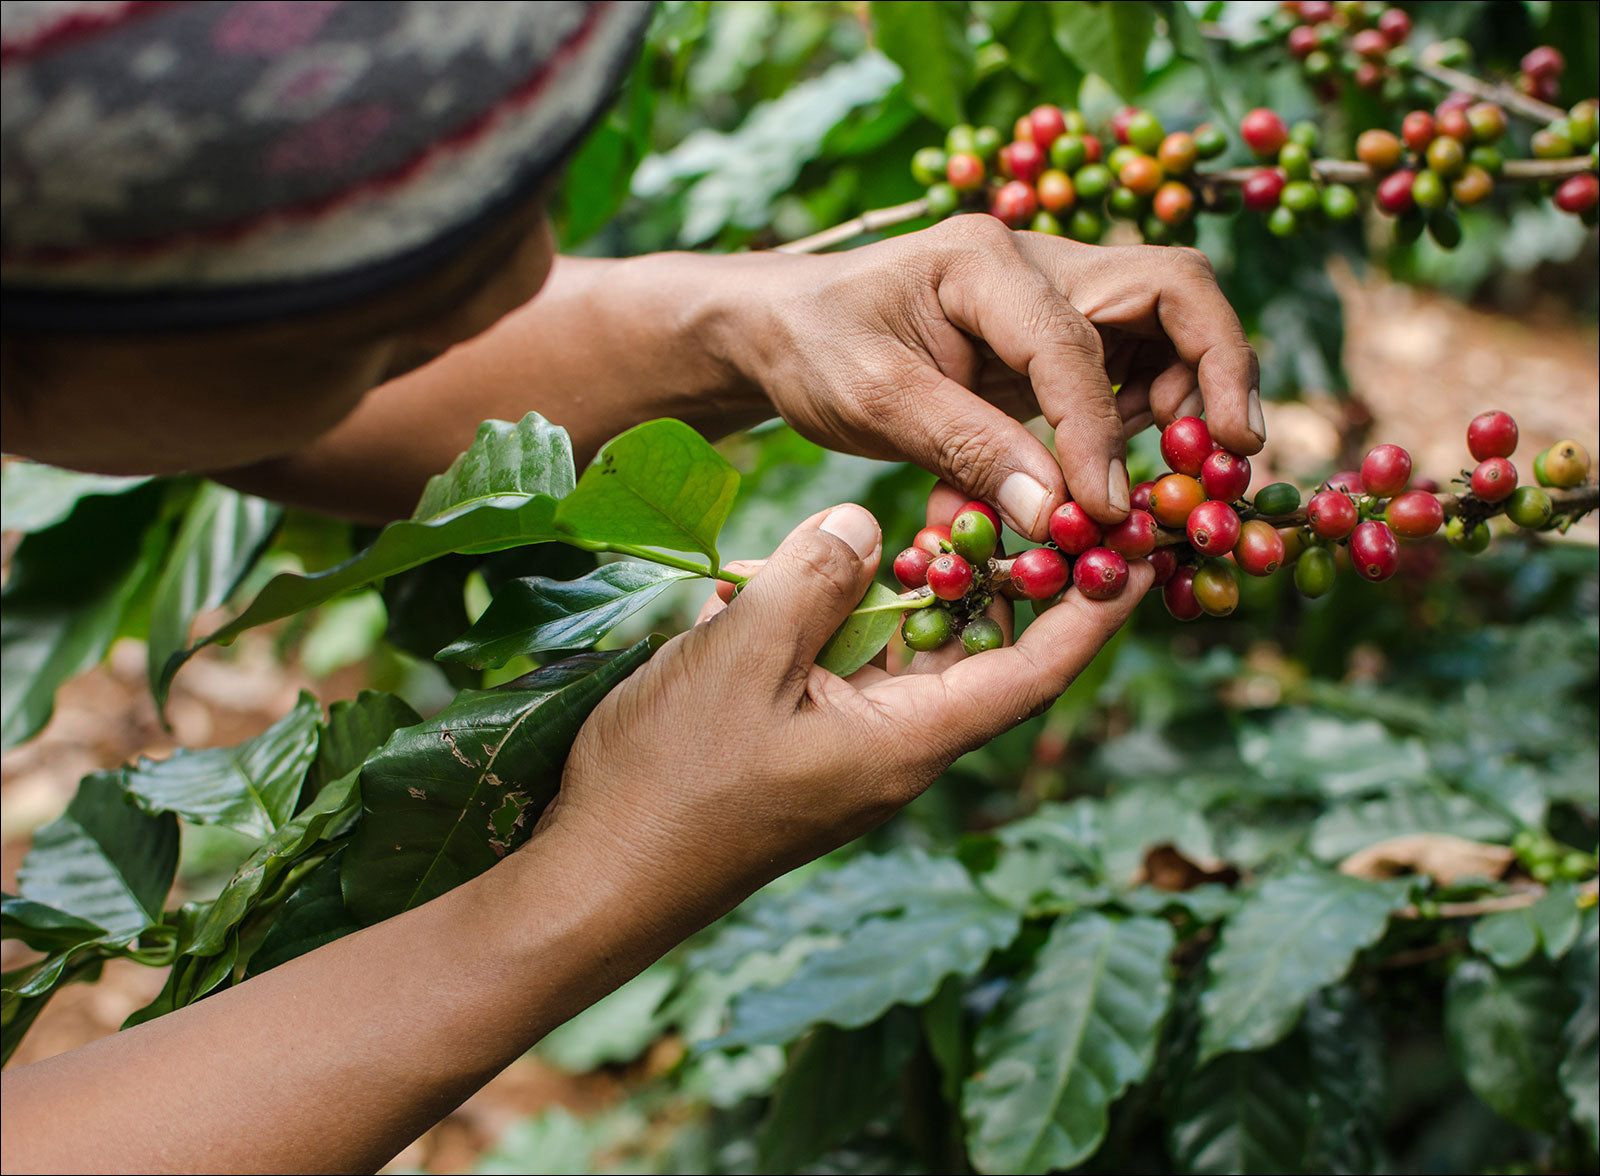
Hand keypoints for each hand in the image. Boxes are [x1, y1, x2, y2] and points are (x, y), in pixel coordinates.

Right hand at [542, 501, 1151, 931]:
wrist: (595, 876)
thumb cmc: (671, 778)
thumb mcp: (744, 656)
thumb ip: (816, 576)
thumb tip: (867, 523)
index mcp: (908, 740)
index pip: (1033, 670)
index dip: (1092, 611)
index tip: (1140, 551)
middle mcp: (895, 747)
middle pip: (981, 654)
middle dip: (1004, 577)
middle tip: (1017, 497)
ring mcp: (848, 748)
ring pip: (912, 654)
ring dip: (918, 588)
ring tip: (927, 514)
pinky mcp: (803, 743)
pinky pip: (852, 666)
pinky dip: (850, 614)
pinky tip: (815, 570)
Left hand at [730, 217, 1261, 536]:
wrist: (783, 330)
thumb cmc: (815, 349)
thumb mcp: (872, 401)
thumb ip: (966, 449)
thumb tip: (1061, 515)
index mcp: (984, 262)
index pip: (1075, 343)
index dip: (1097, 432)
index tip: (1103, 510)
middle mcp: (1036, 265)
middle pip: (1170, 291)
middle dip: (1218, 368)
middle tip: (1235, 453)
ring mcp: (1051, 299)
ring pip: (1164, 328)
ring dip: (1189, 396)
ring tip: (1188, 472)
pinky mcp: (1050, 340)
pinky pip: (1125, 371)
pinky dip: (1139, 421)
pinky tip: (1116, 476)